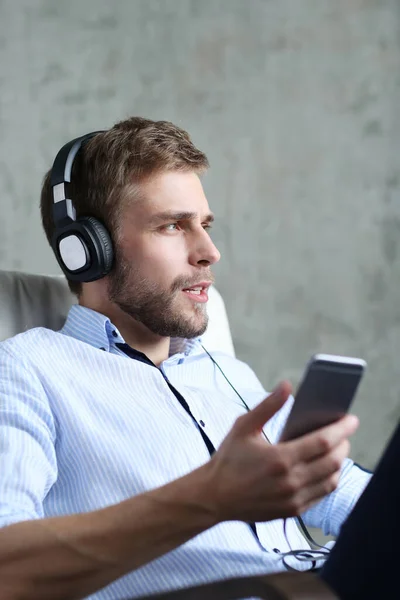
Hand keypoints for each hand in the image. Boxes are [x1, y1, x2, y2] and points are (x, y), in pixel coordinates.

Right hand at [206, 381, 358, 522]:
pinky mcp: (292, 511)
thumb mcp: (244, 426)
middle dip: (344, 444)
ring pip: (331, 480)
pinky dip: (329, 479)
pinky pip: (321, 495)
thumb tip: (286, 385)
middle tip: (344, 432)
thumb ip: (268, 406)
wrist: (214, 496)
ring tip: (336, 449)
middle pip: (333, 461)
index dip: (341, 429)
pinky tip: (324, 468)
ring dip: (339, 463)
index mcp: (280, 458)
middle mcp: (290, 481)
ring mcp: (293, 499)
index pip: (323, 442)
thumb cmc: (228, 459)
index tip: (351, 419)